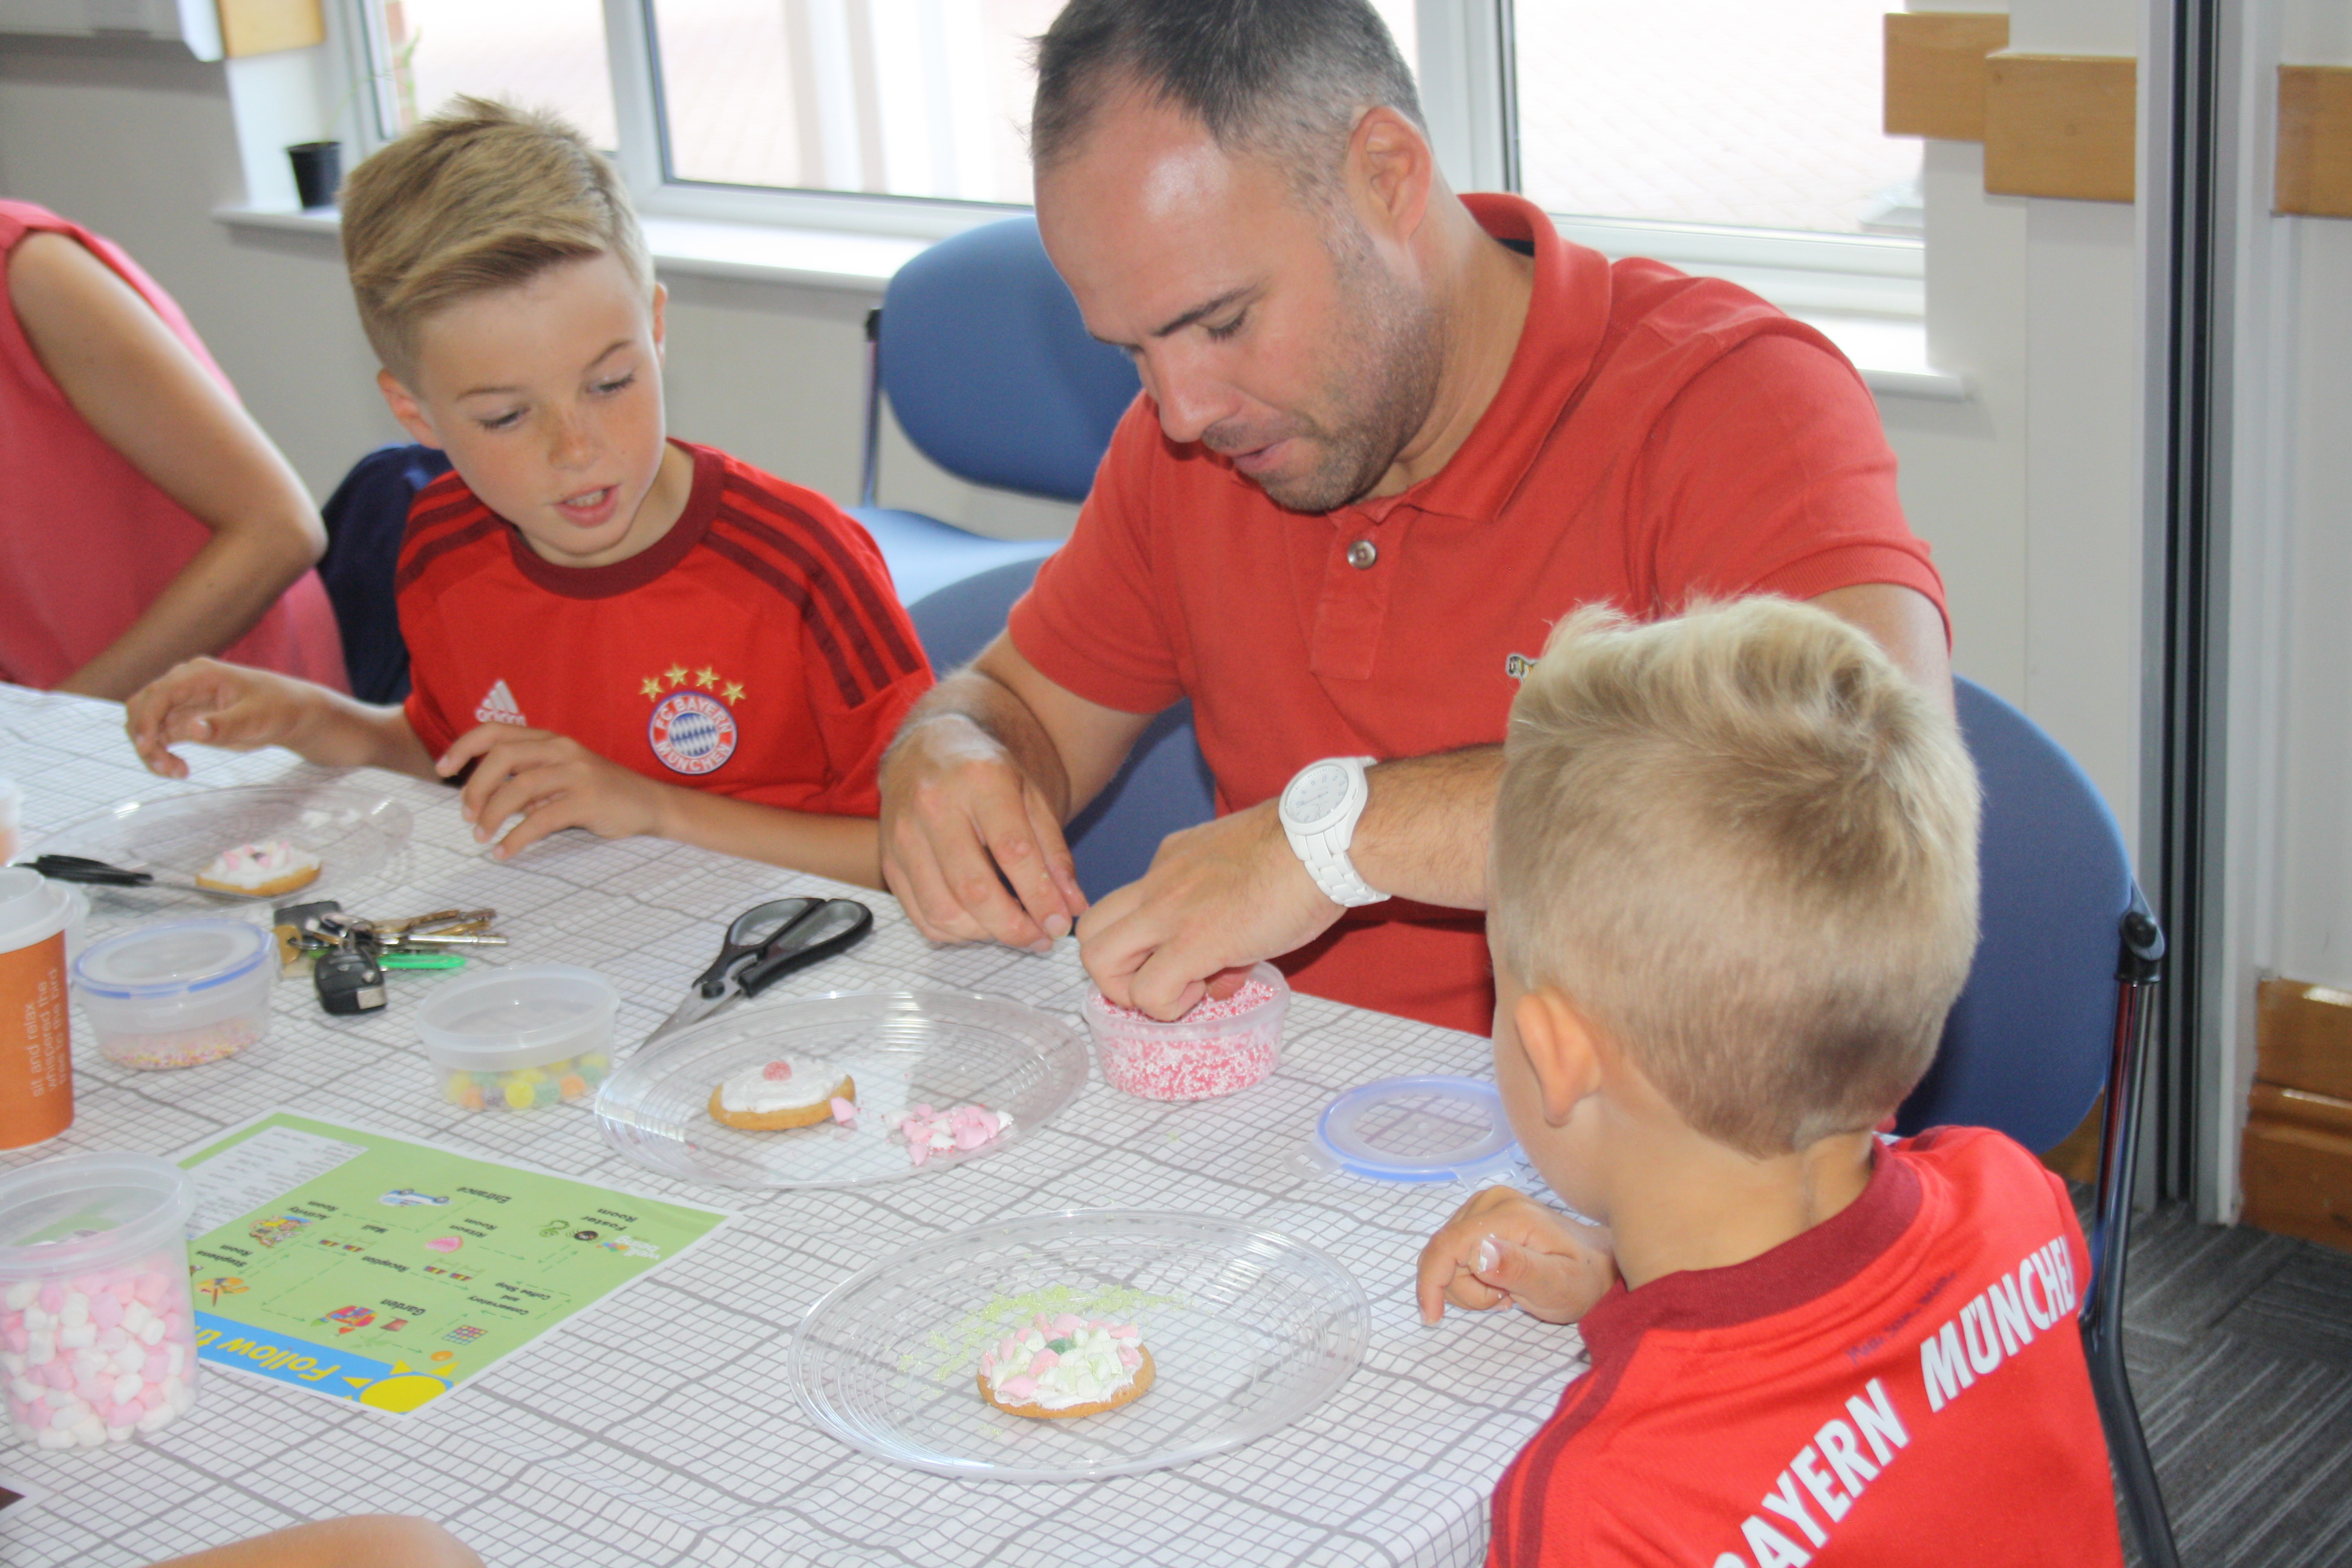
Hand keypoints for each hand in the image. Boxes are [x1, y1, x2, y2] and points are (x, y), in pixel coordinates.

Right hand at [123, 657, 316, 777]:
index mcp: (200, 674)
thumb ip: (225, 725)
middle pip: (142, 707)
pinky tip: (179, 770)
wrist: (292, 714)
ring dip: (151, 750)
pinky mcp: (186, 721)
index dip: (146, 719)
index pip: (159, 693)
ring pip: (147, 724)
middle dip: (144, 737)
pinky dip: (161, 754)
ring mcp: (183, 703)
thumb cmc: (278, 708)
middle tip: (165, 768)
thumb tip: (193, 730)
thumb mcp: (256, 718)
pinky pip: (159, 737)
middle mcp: (185, 684)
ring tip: (176, 772)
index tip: (147, 748)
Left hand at [437, 724, 664, 859]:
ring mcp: (576, 772)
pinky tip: (505, 852)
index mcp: (550, 740)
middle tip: (466, 816)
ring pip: (518, 789)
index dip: (463, 747)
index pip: (496, 731)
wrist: (651, 804)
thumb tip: (483, 798)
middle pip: (501, 757)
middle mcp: (561, 749)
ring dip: (491, 815)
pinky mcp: (588, 800)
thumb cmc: (601, 793)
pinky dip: (516, 838)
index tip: (443, 769)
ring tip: (482, 837)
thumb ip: (528, 780)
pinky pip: (540, 819)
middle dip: (475, 788)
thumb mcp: (561, 777)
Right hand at [879, 713, 1087, 951]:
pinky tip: (980, 926)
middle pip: (974, 889)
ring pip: (943, 910)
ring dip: (985, 934)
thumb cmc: (987, 773)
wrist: (929, 748)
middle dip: (1013, 926)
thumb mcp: (1031, 797)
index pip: (1013, 852)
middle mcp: (935, 805)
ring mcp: (905, 835)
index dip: (1040, 897)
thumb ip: (1054, 853)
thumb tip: (1073, 908)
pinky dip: (955, 932)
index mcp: (980, 781)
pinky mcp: (889, 859)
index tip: (1060, 924)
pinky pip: (921, 915)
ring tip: (1013, 932)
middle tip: (1041, 939)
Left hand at [1076, 801, 1342, 1020]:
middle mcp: (1158, 882)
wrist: (1325, 843)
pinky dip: (1167, 1006)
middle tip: (1159, 982)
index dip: (1148, 943)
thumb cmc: (1302, 856)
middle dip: (1114, 969)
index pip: (1127, 907)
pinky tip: (1204, 994)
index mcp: (1170, 860)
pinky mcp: (1193, 942)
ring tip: (1178, 992)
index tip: (1188, 955)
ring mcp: (1169, 911)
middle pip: (1090, 929)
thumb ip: (1224, 921)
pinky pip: (1148, 992)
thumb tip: (1222, 974)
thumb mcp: (1246, 879)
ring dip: (1129, 989)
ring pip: (1097, 958)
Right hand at [1416, 1187, 1616, 1325]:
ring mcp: (1485, 1205)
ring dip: (1469, 1285)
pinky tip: (1500, 1282)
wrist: (1597, 1266)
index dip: (1432, 1282)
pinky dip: (1470, 1276)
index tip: (1433, 1318)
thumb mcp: (1557, 1285)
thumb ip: (1519, 1269)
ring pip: (1445, 1254)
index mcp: (1507, 1214)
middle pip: (1444, 1252)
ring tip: (1507, 1293)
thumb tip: (1477, 1253)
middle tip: (1504, 1301)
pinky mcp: (1483, 1215)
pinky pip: (1454, 1251)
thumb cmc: (1582, 1281)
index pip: (1447, 1245)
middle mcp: (1490, 1201)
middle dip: (1466, 1289)